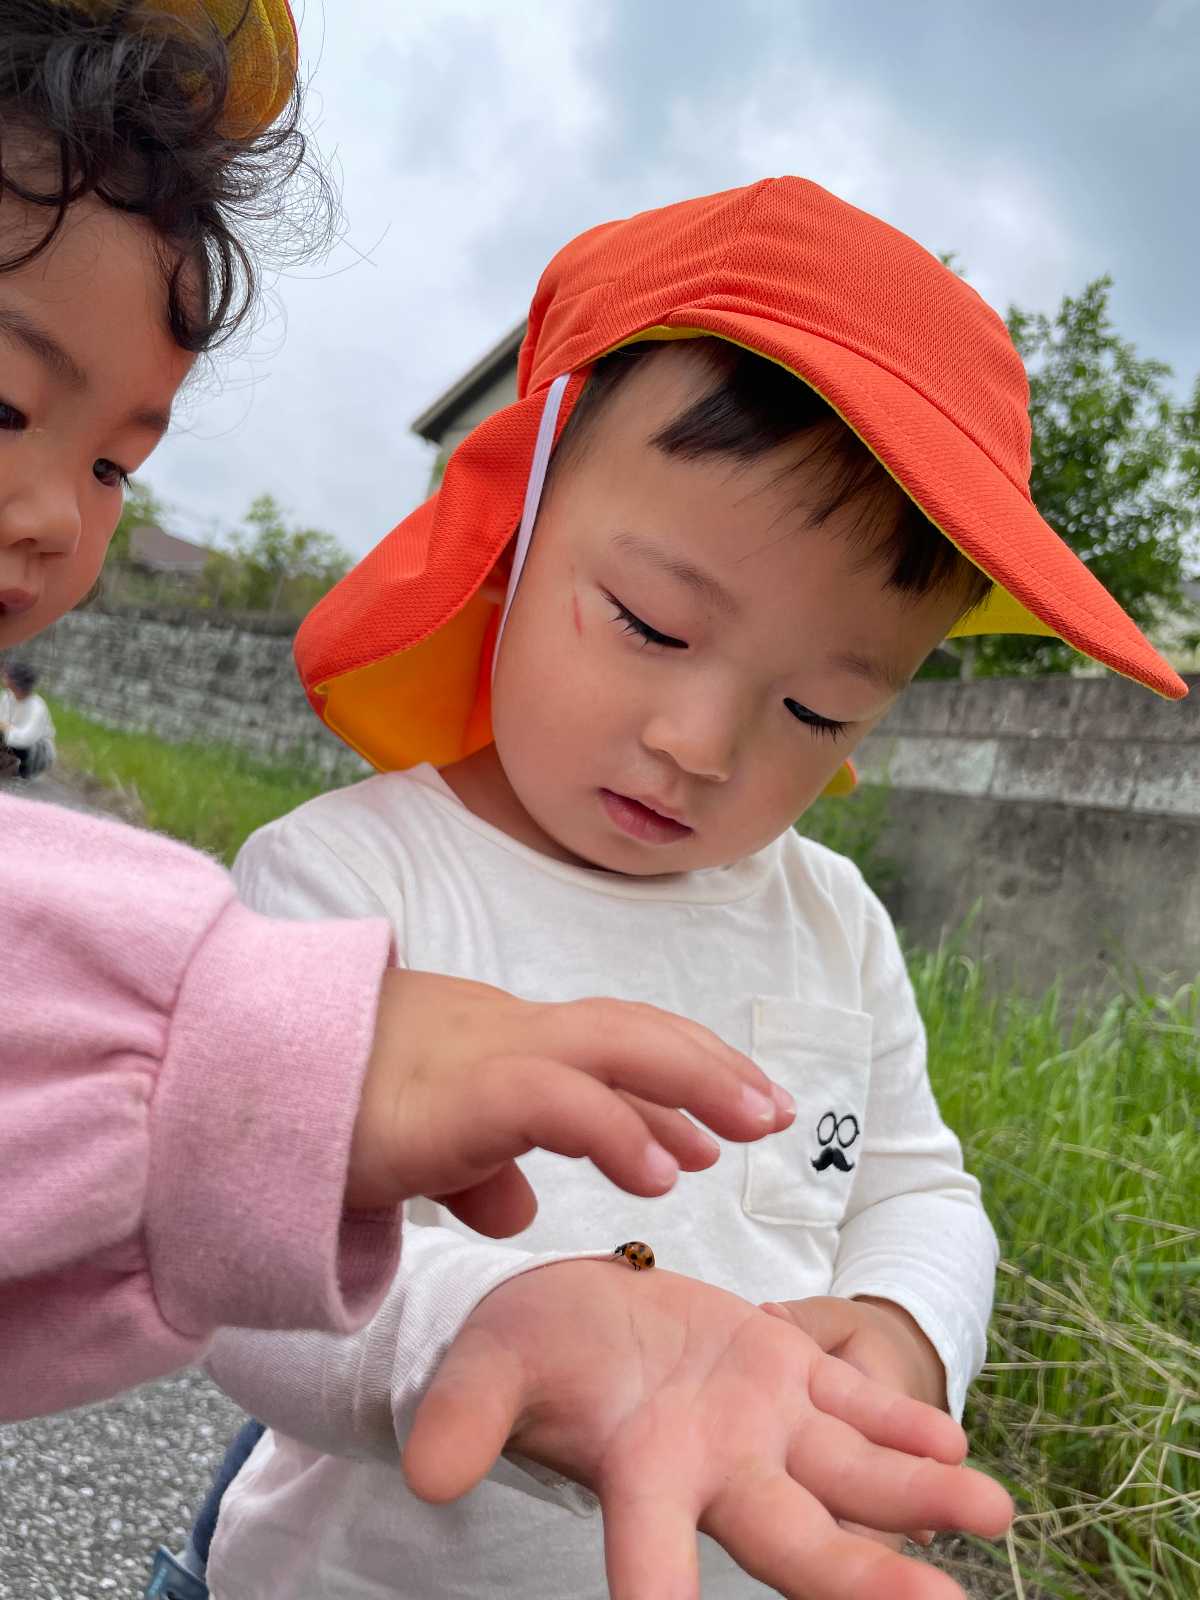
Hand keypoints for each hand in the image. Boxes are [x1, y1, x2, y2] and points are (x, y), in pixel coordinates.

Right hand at [346, 968, 794, 1226]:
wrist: (248, 1090)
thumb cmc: (327, 1115)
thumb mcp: (424, 1148)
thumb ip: (480, 1171)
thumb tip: (520, 1209)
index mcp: (500, 1044)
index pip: (608, 1045)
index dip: (677, 1074)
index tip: (726, 1120)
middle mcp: (506, 1033)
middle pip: (632, 1030)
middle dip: (711, 1066)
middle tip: (774, 1110)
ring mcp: (487, 1051)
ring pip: (615, 1042)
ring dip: (695, 1080)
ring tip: (754, 1124)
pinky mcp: (461, 1090)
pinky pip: (558, 1098)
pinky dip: (619, 1126)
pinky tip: (664, 1169)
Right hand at [405, 1261, 1011, 1599]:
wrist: (574, 1309)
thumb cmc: (526, 1349)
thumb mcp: (491, 1367)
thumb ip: (470, 1415)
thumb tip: (425, 1471)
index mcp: (638, 1474)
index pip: (654, 1558)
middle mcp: (712, 1467)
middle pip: (794, 1539)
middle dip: (863, 1578)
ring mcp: (758, 1423)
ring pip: (849, 1473)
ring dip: (920, 1495)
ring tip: (995, 1512)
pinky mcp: (783, 1371)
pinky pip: (853, 1404)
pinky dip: (901, 1420)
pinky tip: (951, 1441)